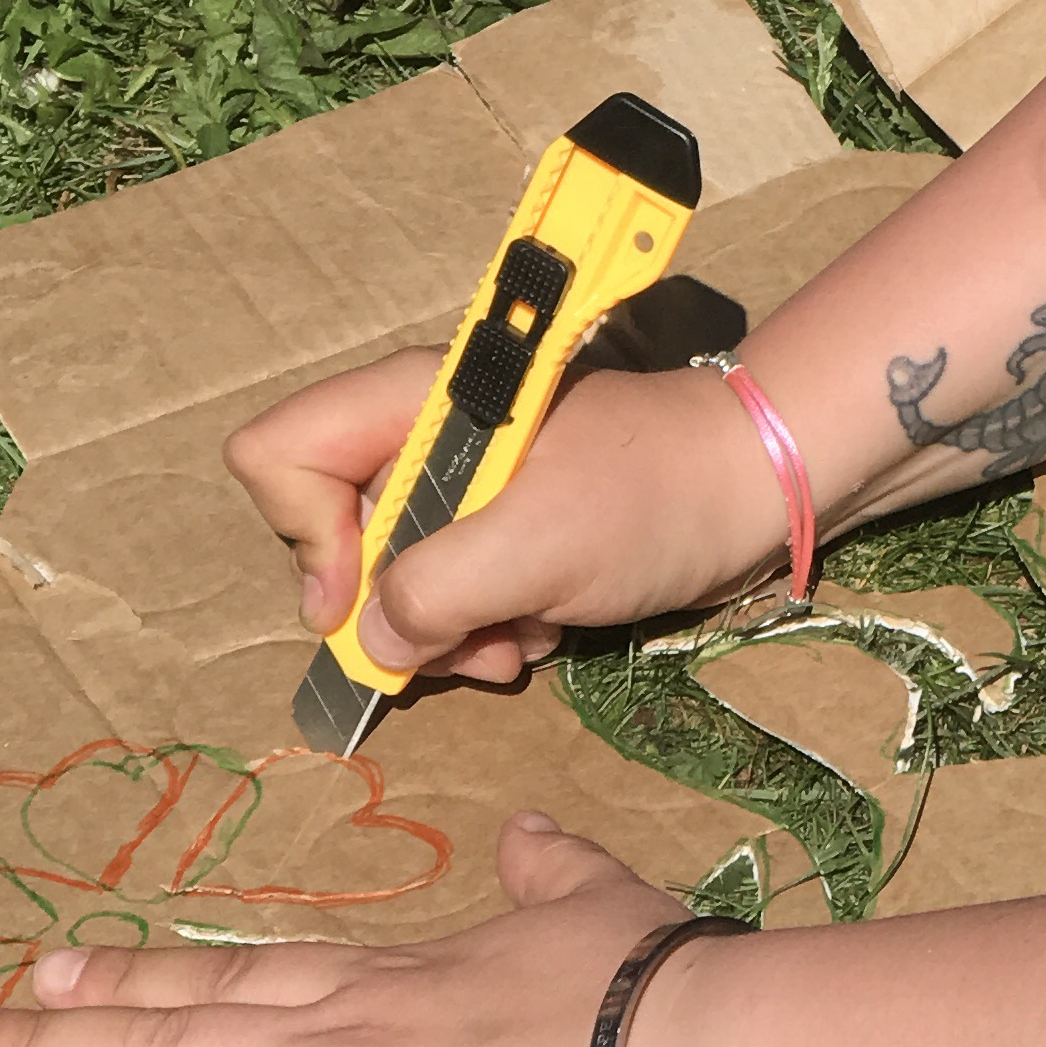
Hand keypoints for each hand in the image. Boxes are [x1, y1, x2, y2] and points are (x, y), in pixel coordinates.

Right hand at [229, 355, 791, 686]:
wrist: (764, 489)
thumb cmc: (657, 498)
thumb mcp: (537, 547)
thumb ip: (434, 591)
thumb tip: (372, 641)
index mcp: (420, 405)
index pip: (281, 452)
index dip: (302, 534)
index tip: (362, 598)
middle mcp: (430, 437)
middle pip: (332, 533)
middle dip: (393, 607)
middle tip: (465, 641)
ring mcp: (471, 484)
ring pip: (396, 578)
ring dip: (450, 631)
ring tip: (522, 641)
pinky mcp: (510, 526)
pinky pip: (455, 592)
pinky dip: (491, 624)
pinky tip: (548, 628)